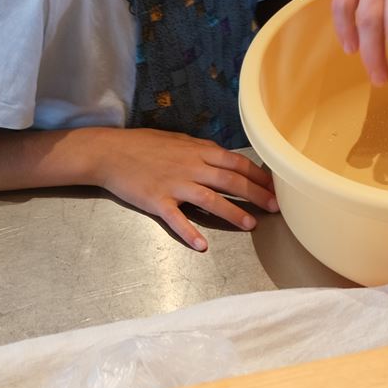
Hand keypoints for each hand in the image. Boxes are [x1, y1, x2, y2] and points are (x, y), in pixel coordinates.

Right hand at [93, 130, 277, 251]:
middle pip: (231, 181)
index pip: (236, 163)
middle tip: (275, 208)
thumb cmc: (144, 145)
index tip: (276, 187)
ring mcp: (175, 184)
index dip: (258, 176)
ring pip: (210, 199)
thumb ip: (202, 151)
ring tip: (251, 225)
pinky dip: (190, 232)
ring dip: (233, 213)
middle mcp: (191, 166)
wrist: (110, 152)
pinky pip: (176, 219)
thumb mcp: (178, 141)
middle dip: (256, 194)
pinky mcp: (157, 200)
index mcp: (199, 151)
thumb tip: (224, 159)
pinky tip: (202, 245)